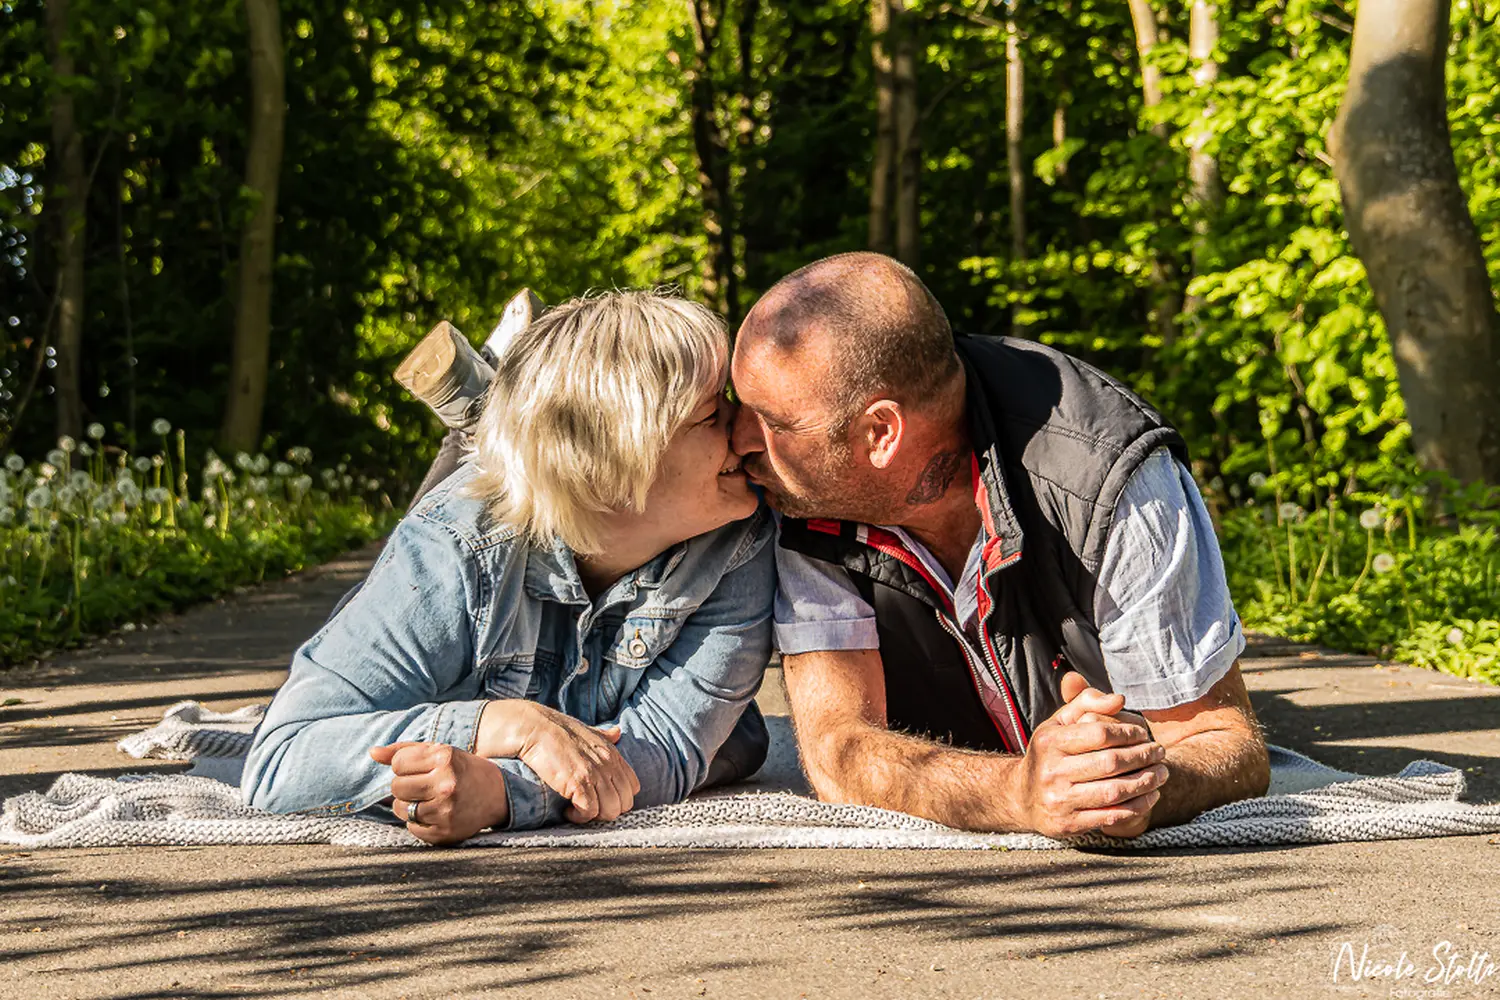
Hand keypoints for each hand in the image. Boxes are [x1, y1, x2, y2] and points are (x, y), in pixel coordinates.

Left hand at [369, 741, 509, 845]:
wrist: (497, 795)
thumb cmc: (461, 770)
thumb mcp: (438, 752)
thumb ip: (403, 751)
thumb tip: (372, 752)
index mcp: (445, 758)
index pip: (398, 764)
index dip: (405, 767)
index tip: (420, 769)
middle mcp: (446, 784)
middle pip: (396, 787)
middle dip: (405, 786)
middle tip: (423, 785)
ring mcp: (445, 810)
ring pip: (400, 809)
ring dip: (409, 805)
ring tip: (427, 800)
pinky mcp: (444, 832)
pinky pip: (411, 828)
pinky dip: (418, 822)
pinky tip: (434, 814)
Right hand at [476, 700, 640, 823]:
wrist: (535, 728)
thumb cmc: (558, 730)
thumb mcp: (588, 731)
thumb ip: (605, 735)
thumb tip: (618, 732)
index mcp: (612, 754)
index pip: (632, 787)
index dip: (619, 798)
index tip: (601, 799)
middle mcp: (607, 765)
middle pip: (624, 803)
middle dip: (608, 811)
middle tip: (589, 808)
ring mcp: (594, 774)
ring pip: (610, 811)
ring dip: (594, 816)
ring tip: (577, 810)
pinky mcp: (577, 783)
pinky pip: (589, 811)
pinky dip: (579, 817)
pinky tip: (568, 811)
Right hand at [1009, 672, 1167, 838]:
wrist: (1022, 797)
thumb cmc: (1050, 753)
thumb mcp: (1060, 722)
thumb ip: (1087, 702)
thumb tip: (1120, 700)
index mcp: (1049, 742)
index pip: (1099, 733)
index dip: (1128, 733)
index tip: (1143, 733)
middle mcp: (1052, 771)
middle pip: (1110, 763)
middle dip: (1143, 756)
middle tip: (1160, 752)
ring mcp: (1060, 800)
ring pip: (1114, 791)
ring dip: (1146, 782)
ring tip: (1162, 773)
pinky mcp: (1069, 824)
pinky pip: (1112, 815)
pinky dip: (1138, 806)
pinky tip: (1151, 795)